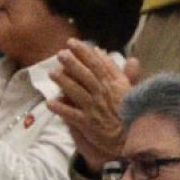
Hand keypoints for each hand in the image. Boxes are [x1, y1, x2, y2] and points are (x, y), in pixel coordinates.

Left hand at [49, 39, 136, 170]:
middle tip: (60, 54)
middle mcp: (105, 93)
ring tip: (52, 73)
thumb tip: (101, 52)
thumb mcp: (126, 86)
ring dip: (65, 82)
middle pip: (87, 76)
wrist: (129, 136)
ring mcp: (95, 108)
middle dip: (74, 64)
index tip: (72, 43)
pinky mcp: (88, 123)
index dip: (84, 53)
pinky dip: (62, 109)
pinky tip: (50, 103)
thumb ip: (114, 68)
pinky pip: (72, 115)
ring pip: (78, 92)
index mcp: (115, 83)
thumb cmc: (126, 110)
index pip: (98, 64)